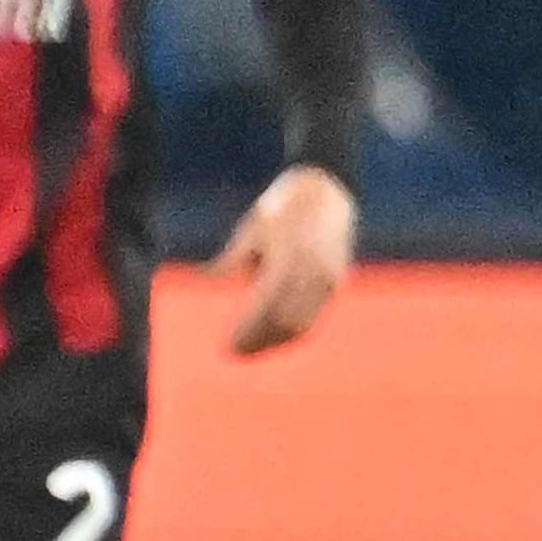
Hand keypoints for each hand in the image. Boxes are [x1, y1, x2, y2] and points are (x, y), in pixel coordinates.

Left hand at [216, 165, 354, 355]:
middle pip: (285, 324)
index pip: (265, 311)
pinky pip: (316, 315)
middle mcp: (312, 273)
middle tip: (237, 352)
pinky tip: (278, 334)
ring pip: (303, 324)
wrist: (327, 188)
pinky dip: (296, 329)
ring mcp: (329, 279)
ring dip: (278, 341)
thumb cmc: (282, 207)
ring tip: (255, 347)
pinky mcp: (338, 280)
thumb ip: (230, 260)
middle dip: (260, 342)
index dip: (247, 333)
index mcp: (287, 260)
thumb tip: (204, 279)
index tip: (228, 346)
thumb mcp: (251, 230)